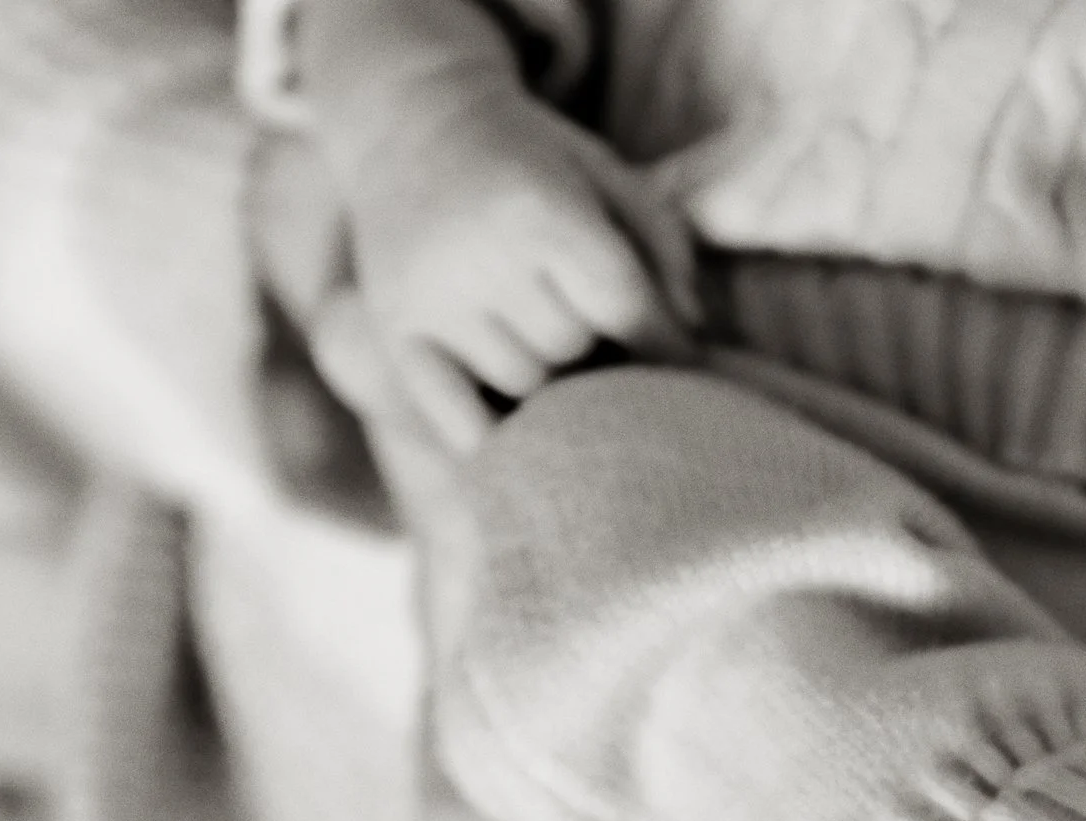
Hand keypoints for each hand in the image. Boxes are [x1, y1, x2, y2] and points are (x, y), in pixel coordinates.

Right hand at [341, 87, 701, 451]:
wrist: (413, 122)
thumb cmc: (533, 158)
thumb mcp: (608, 174)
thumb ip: (665, 246)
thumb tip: (691, 334)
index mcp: (538, 209)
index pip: (623, 307)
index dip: (662, 338)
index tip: (674, 348)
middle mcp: (476, 256)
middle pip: (573, 349)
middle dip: (595, 341)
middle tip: (591, 322)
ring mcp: (428, 299)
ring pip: (523, 386)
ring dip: (547, 373)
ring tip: (542, 333)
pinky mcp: (394, 329)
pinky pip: (457, 420)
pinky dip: (493, 434)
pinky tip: (512, 419)